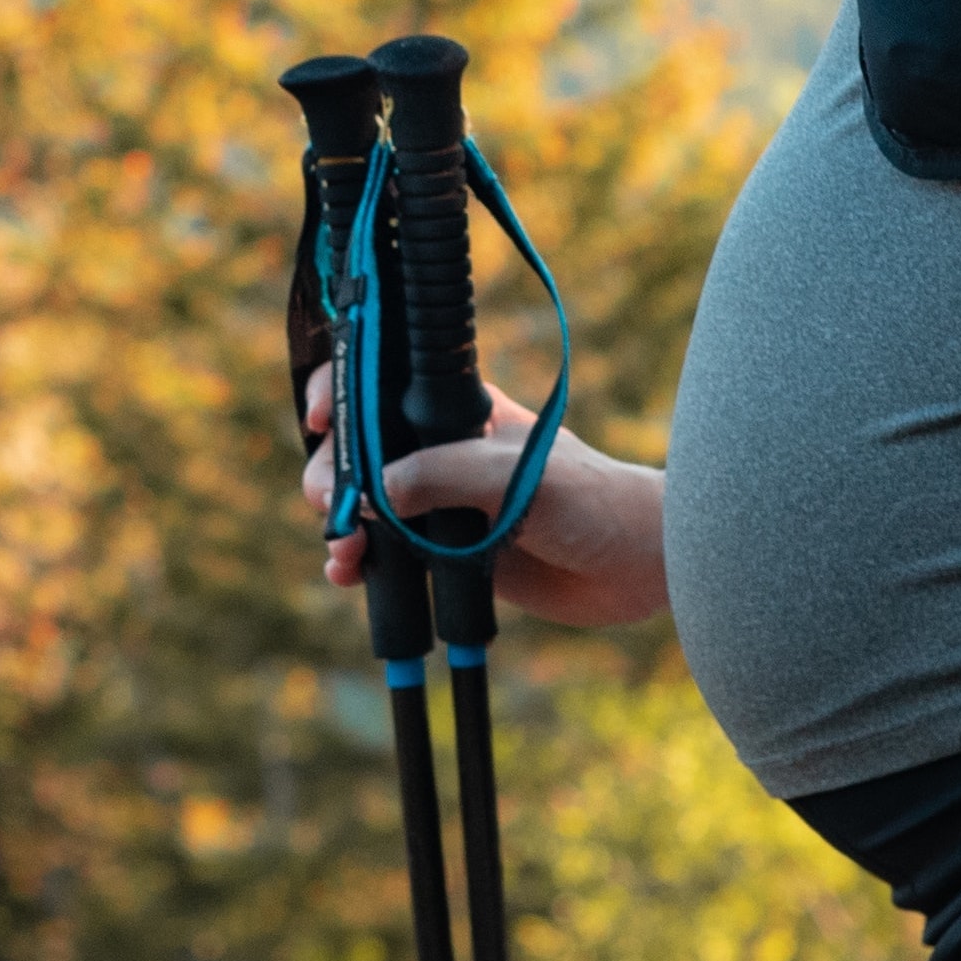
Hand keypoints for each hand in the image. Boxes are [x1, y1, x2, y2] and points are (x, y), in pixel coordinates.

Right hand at [296, 366, 672, 631]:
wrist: (638, 566)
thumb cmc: (591, 499)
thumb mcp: (515, 477)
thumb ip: (444, 476)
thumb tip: (372, 493)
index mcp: (460, 411)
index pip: (384, 385)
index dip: (342, 391)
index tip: (322, 417)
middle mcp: (442, 452)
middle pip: (361, 449)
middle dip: (331, 471)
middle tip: (329, 502)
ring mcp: (442, 503)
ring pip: (367, 504)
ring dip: (340, 523)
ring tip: (342, 552)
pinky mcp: (448, 553)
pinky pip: (388, 554)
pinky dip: (361, 562)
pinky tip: (348, 575)